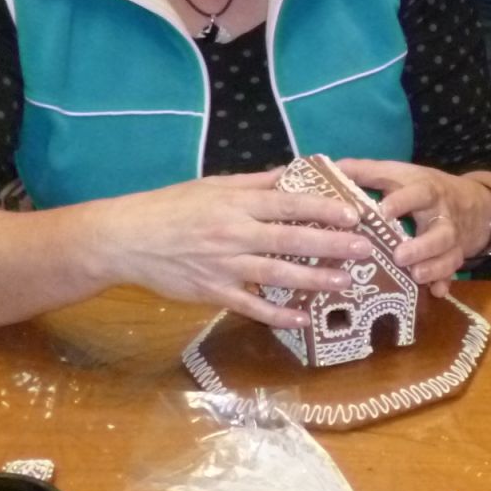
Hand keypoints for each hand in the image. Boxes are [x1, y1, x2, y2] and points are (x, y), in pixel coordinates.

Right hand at [87, 169, 373, 331]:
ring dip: (314, 280)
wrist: (126, 239)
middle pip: (290, 239)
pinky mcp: (212, 292)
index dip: (323, 209)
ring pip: (277, 274)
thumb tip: (295, 173)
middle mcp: (233, 233)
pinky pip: (250, 306)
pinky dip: (277, 314)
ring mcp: (223, 265)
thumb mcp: (213, 185)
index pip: (288, 204)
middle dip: (331, 245)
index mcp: (235, 203)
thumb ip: (256, 182)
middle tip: (364, 250)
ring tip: (346, 283)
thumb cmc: (171, 207)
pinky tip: (303, 318)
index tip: (354, 213)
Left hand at [333, 158, 490, 297]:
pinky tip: (436, 292)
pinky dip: (446, 282)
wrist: (473, 202)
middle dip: (422, 245)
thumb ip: (367, 172)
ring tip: (414, 276)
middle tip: (398, 256)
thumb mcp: (400, 174)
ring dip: (434, 267)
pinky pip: (454, 273)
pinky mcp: (456, 257)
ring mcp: (452, 239)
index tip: (383, 212)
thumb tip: (333, 168)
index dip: (403, 202)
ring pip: (450, 255)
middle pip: (440, 231)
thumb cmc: (423, 187)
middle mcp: (442, 216)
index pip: (418, 194)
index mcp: (427, 192)